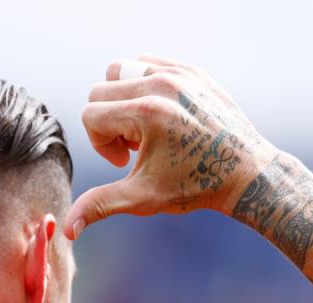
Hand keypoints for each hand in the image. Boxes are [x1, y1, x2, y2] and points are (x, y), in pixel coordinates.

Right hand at [66, 54, 274, 239]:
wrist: (245, 173)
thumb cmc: (194, 186)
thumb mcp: (143, 198)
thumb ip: (100, 205)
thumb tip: (66, 230)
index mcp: (147, 112)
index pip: (90, 114)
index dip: (100, 143)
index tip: (125, 161)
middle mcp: (161, 84)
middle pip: (100, 90)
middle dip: (108, 122)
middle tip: (136, 147)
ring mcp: (178, 73)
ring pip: (120, 69)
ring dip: (122, 99)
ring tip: (145, 128)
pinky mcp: (191, 70)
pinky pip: (147, 62)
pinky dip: (143, 85)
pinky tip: (160, 116)